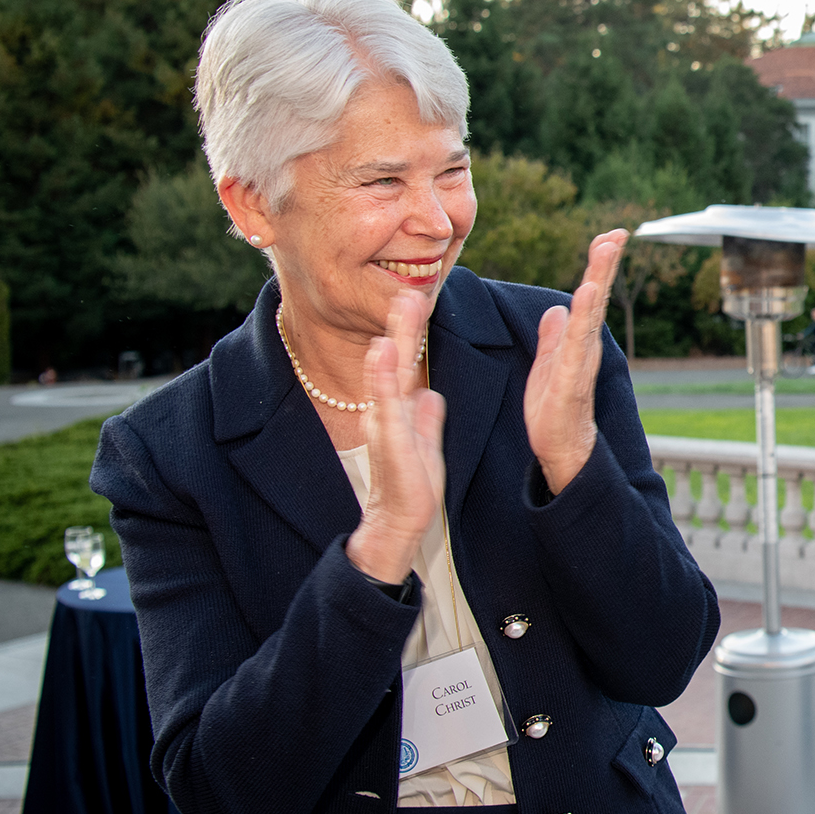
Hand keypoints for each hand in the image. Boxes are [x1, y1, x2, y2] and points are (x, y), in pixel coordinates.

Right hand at [346, 290, 445, 584]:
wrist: (399, 520)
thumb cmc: (411, 483)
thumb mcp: (425, 442)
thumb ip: (427, 417)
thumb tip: (431, 396)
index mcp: (399, 410)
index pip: (405, 365)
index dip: (410, 334)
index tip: (415, 300)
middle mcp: (388, 412)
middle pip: (394, 363)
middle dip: (401, 328)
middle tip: (406, 293)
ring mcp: (385, 426)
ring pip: (387, 378)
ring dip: (392, 345)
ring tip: (396, 314)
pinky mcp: (390, 443)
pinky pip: (387, 406)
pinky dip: (384, 380)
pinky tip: (383, 355)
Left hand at [525, 229, 626, 496]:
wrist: (561, 451)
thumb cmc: (554, 412)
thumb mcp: (547, 365)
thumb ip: (553, 337)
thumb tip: (556, 310)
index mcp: (578, 341)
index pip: (589, 296)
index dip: (598, 267)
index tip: (610, 236)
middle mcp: (585, 347)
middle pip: (596, 297)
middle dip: (605, 264)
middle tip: (617, 234)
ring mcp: (581, 361)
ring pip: (591, 314)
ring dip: (599, 279)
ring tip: (606, 250)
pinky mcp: (571, 379)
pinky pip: (577, 343)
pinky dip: (583, 317)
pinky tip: (586, 293)